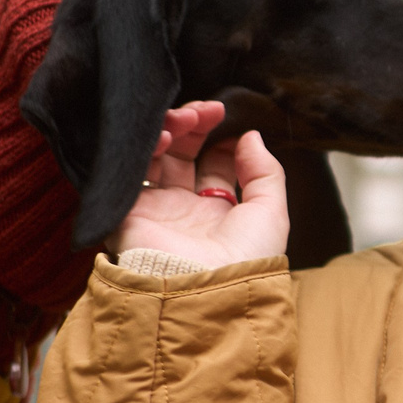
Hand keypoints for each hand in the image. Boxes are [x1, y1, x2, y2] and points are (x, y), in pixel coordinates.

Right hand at [108, 99, 290, 264]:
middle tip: (209, 110)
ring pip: (158, 156)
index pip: (215, 165)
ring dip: (174, 129)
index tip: (229, 121)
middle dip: (196, 127)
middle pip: (185, 155)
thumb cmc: (245, 261)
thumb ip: (265, 171)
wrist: (205, 291)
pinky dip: (148, 146)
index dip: (221, 139)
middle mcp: (186, 212)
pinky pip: (133, 169)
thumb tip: (251, 136)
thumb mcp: (271, 213)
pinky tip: (168, 135)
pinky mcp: (131, 211)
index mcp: (220, 215)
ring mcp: (157, 210)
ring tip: (189, 118)